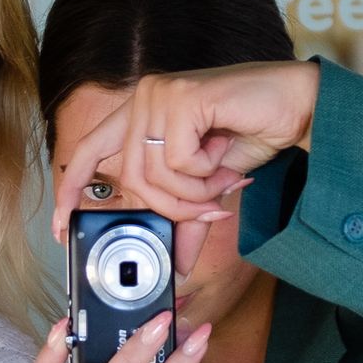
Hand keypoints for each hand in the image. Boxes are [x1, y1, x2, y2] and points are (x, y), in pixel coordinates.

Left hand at [52, 61, 319, 241]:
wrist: (300, 104)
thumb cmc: (254, 132)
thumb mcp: (210, 184)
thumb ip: (185, 216)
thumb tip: (176, 267)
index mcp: (139, 114)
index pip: (87, 152)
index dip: (71, 191)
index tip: (61, 228)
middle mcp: (141, 100)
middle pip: (131, 180)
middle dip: (174, 206)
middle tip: (211, 204)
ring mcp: (158, 95)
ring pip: (154, 175)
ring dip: (195, 191)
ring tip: (222, 174)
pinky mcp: (179, 98)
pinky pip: (178, 162)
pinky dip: (206, 171)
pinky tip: (224, 149)